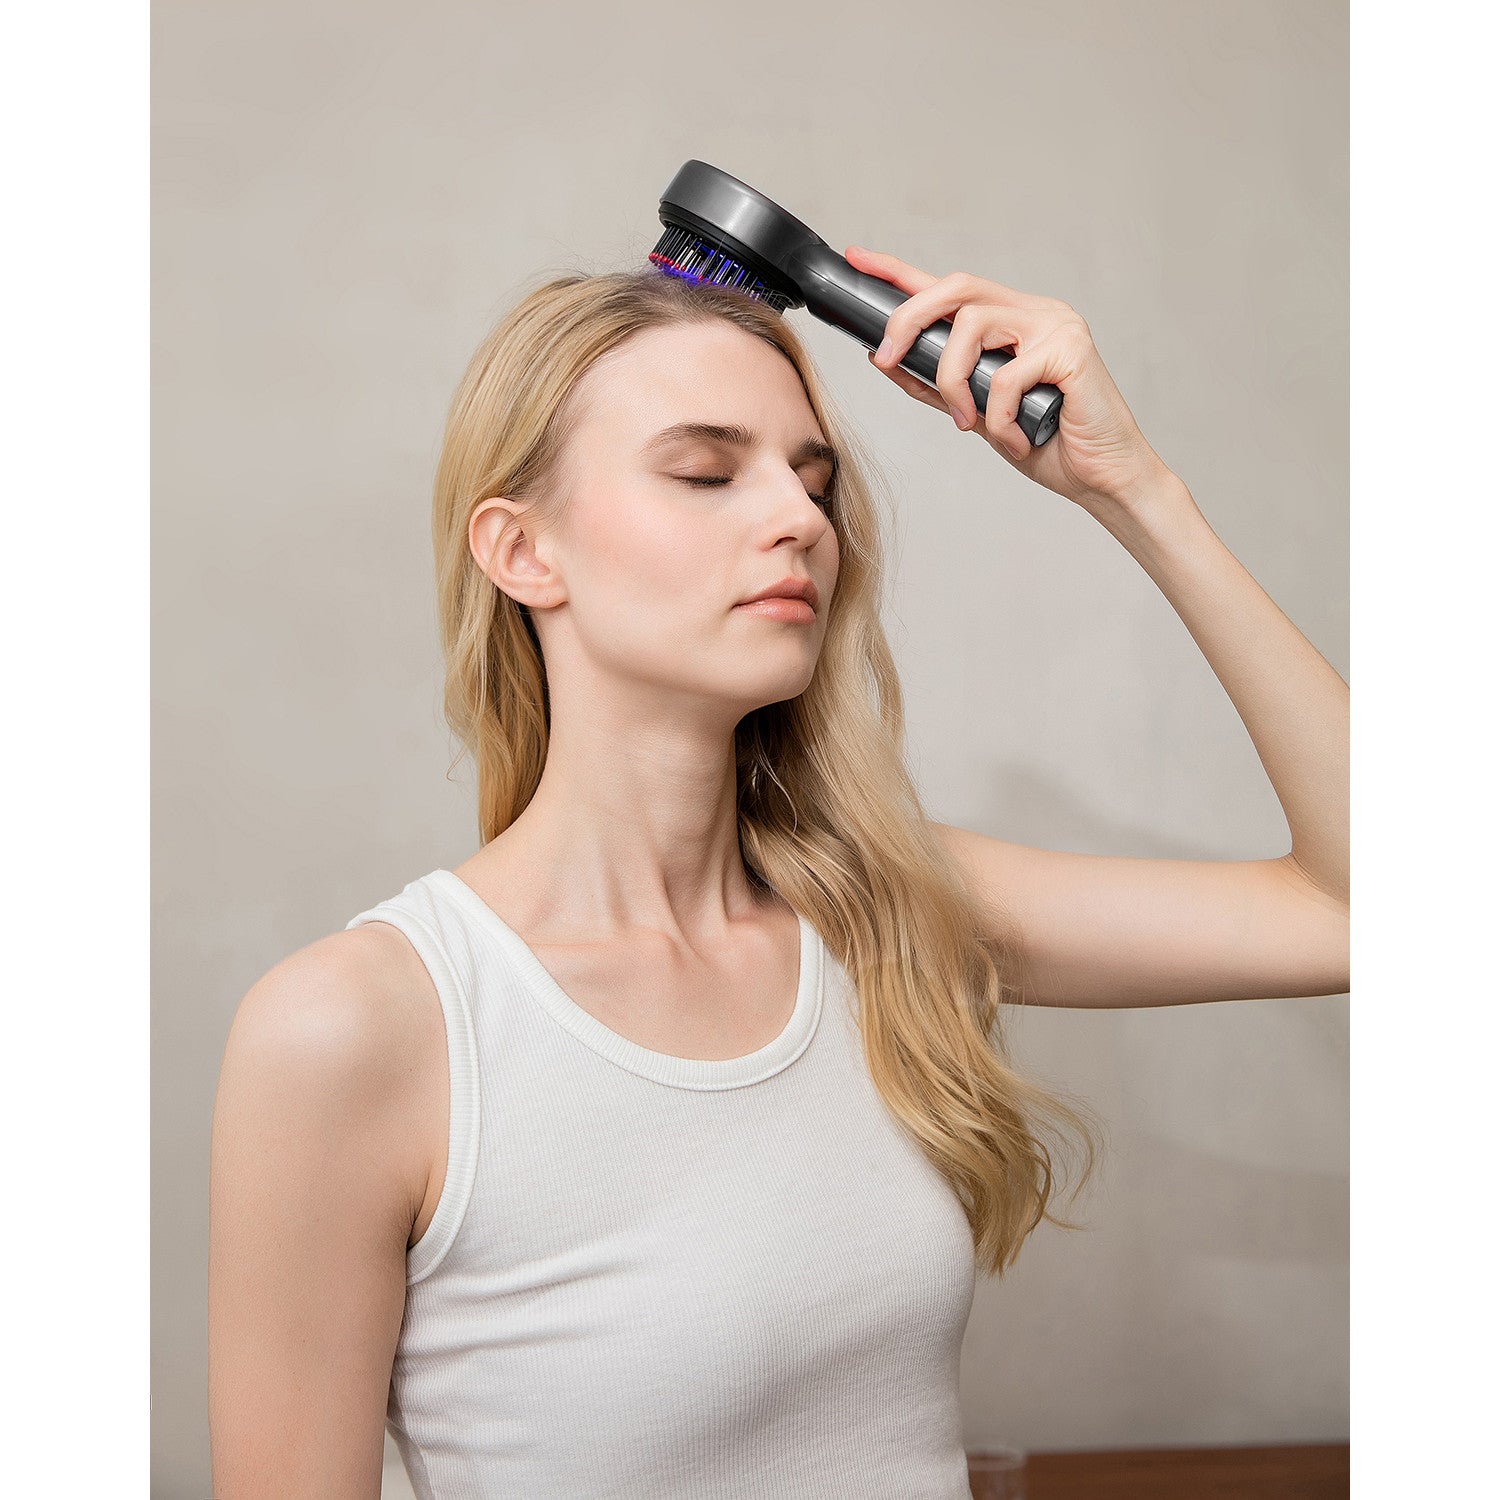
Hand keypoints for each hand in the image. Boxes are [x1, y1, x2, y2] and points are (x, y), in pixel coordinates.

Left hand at [845, 244, 1173, 508]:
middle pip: (955, 288)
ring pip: (973, 327)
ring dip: (953, 381)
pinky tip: (1015, 440)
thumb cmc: (1048, 444)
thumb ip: (938, 385)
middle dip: (908, 320)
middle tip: (885, 358)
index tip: (858, 258)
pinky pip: (1006, 377)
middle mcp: (1034, 312)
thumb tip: (885, 359)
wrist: (1101, 477)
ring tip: (968, 422)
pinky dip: (998, 418)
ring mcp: (1056, 325)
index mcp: (1011, 321)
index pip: (949, 287)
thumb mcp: (978, 414)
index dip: (900, 271)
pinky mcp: (1072, 350)